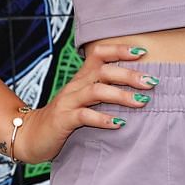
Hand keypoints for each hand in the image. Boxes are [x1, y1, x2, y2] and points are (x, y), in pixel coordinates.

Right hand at [7, 41, 156, 163]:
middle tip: (152, 82)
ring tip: (142, 102)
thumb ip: (104, 92)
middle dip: (129, 75)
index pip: (99, 54)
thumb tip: (139, 91)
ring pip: (96, 91)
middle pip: (103, 71)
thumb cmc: (65, 117)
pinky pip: (84, 116)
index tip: (142, 53)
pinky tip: (119, 123)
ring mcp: (68, 102)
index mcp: (81, 77)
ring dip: (121, 95)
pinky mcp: (63, 120)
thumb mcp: (84, 100)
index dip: (119, 50)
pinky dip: (103, 119)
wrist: (32, 135)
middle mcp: (75, 86)